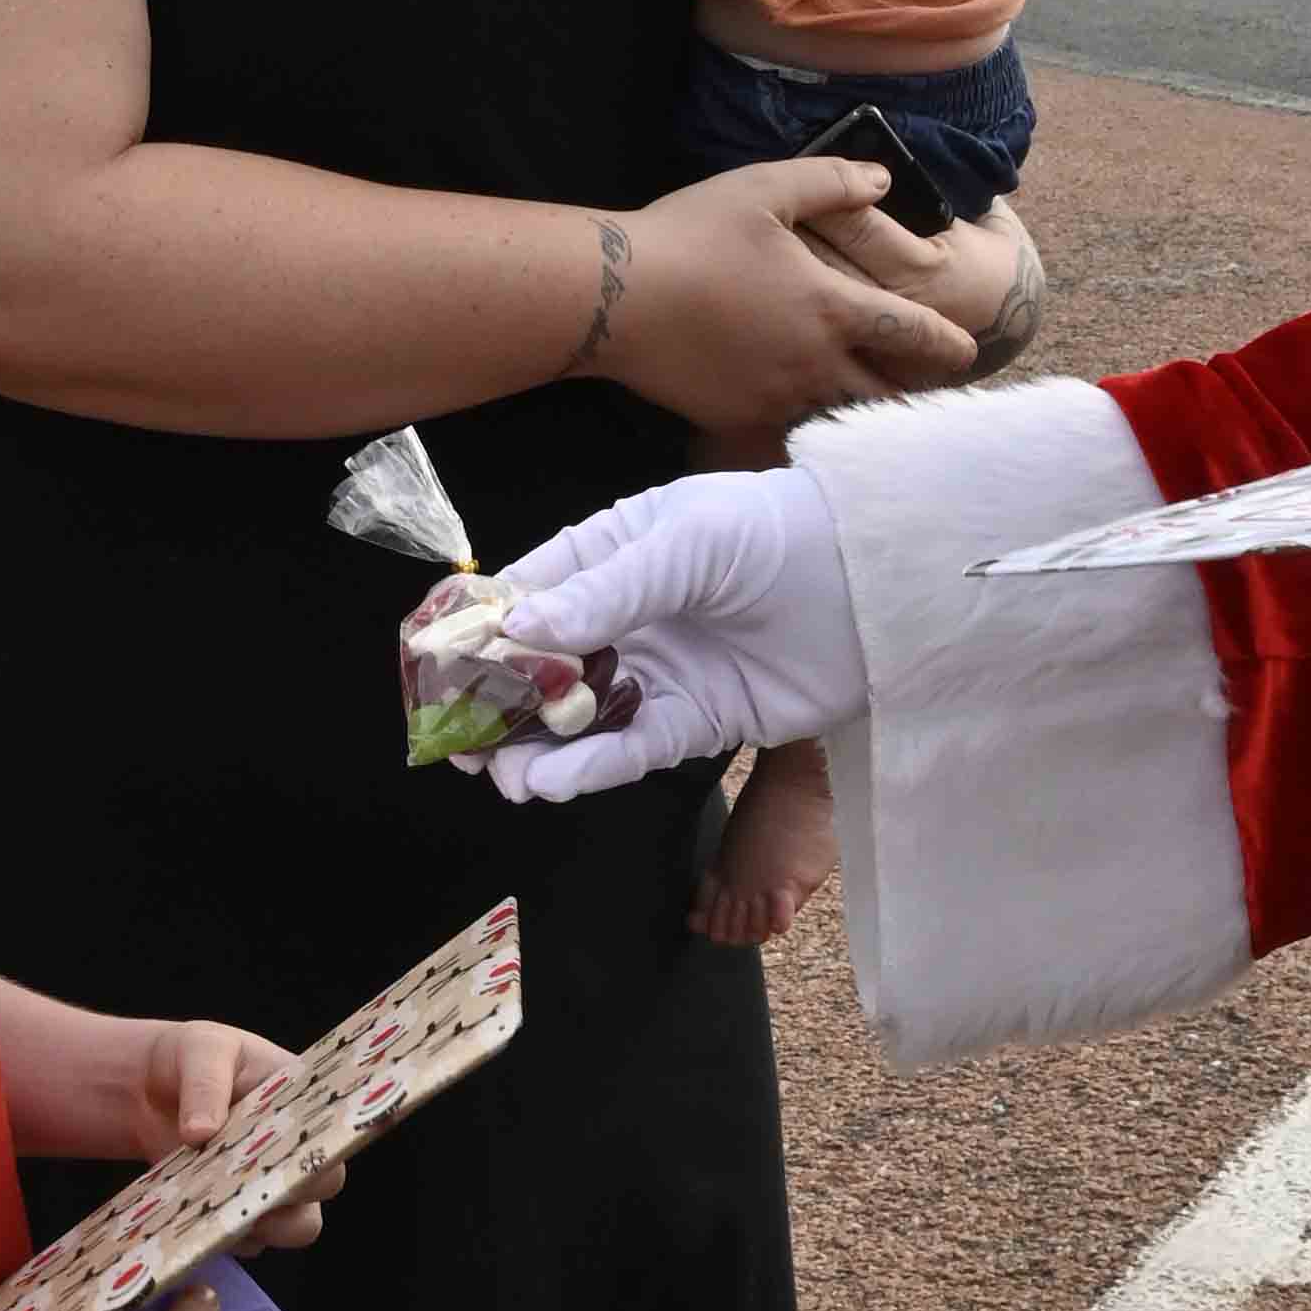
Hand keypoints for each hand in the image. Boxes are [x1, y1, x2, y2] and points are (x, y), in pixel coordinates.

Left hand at [122, 1019, 339, 1252]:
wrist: (150, 1089)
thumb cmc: (192, 1058)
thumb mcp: (202, 1050)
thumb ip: (205, 1085)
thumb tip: (201, 1132)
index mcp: (306, 1103)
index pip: (338, 1130)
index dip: (331, 1146)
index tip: (301, 1153)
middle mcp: (297, 1149)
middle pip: (324, 1185)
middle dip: (296, 1190)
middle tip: (255, 1185)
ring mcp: (268, 1186)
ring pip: (292, 1225)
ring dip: (263, 1223)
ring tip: (221, 1208)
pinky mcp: (236, 1214)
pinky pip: (244, 1241)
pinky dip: (223, 1236)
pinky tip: (195, 1218)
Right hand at [478, 464, 865, 799]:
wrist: (878, 581)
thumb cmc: (778, 532)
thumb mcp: (684, 542)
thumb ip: (605, 591)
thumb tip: (522, 631)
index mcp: (610, 554)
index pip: (526, 595)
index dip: (478, 632)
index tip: (433, 667)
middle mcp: (627, 616)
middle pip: (542, 669)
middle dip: (498, 706)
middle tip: (458, 742)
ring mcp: (660, 671)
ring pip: (580, 719)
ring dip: (538, 748)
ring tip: (504, 774)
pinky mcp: (699, 720)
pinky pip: (634, 748)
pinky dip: (593, 765)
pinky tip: (556, 778)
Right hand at [612, 157, 982, 425]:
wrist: (612, 299)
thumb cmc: (691, 235)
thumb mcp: (765, 188)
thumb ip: (833, 181)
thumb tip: (883, 179)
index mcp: (832, 307)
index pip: (913, 334)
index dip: (948, 345)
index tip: (968, 353)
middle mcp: (815, 363)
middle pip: (886, 395)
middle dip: (912, 395)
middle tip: (927, 392)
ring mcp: (776, 398)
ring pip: (839, 418)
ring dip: (860, 412)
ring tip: (872, 409)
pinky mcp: (735, 419)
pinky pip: (785, 430)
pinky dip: (804, 424)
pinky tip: (801, 417)